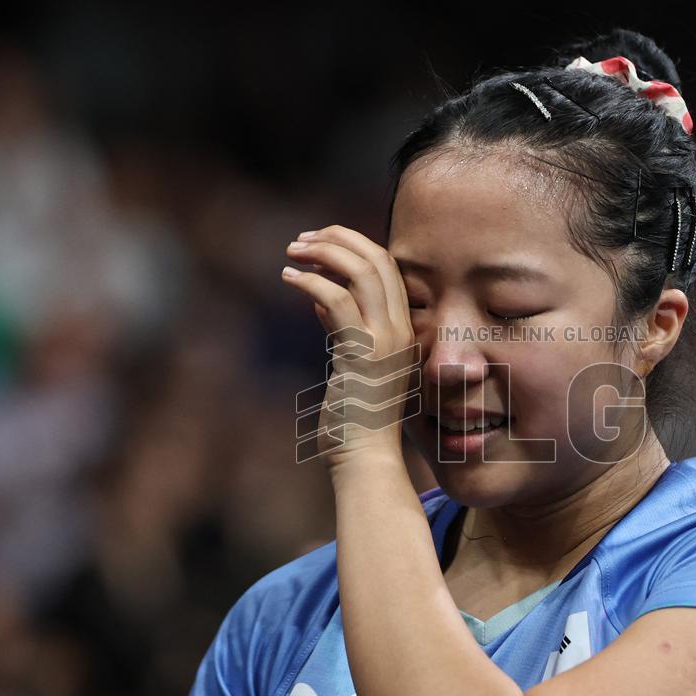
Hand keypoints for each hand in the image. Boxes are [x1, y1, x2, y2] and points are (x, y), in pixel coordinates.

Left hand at [283, 225, 419, 470]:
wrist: (366, 457)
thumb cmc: (357, 419)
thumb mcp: (353, 365)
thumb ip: (344, 330)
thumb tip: (321, 301)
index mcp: (406, 329)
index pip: (389, 268)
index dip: (356, 245)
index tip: (324, 242)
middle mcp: (402, 329)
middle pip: (378, 259)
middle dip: (338, 238)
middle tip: (304, 239)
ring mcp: (385, 340)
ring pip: (361, 271)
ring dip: (323, 252)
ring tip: (293, 250)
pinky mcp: (360, 353)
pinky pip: (335, 299)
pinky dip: (309, 281)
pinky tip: (289, 278)